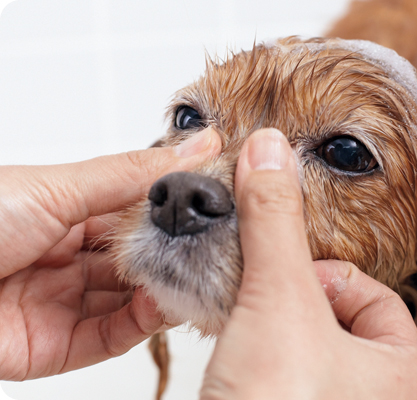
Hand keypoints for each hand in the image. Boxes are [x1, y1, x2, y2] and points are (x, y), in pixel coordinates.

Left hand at [0, 128, 220, 379]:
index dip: (178, 211)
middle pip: (141, 259)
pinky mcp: (60, 346)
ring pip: (134, 299)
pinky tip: (167, 303)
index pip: (140, 214)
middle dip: (179, 252)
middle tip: (223, 242)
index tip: (219, 203)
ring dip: (169, 287)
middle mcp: (72, 259)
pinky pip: (114, 335)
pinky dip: (145, 321)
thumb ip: (133, 175)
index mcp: (69, 215)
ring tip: (205, 272)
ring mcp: (67, 303)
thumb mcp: (59, 187)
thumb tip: (199, 145)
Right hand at [201, 129, 416, 399]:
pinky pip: (279, 381)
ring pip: (300, 354)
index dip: (322, 277)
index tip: (283, 278)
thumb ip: (275, 223)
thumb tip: (270, 147)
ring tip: (239, 333)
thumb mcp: (279, 303)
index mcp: (402, 378)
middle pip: (332, 324)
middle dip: (285, 306)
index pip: (373, 298)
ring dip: (265, 333)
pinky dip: (254, 362)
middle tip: (255, 303)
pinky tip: (230, 363)